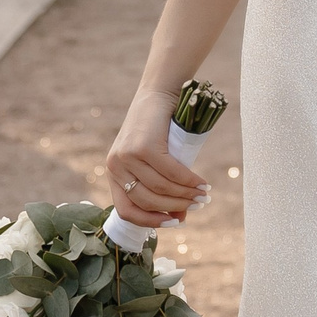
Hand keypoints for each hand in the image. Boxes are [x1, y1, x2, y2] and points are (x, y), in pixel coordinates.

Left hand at [102, 87, 207, 229]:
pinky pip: (170, 172)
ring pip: (160, 188)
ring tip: (202, 196)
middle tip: (197, 205)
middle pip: (146, 201)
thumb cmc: (157, 129)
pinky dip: (188, 181)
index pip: (126, 210)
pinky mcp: (144, 146)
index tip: (174, 223)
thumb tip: (180, 218)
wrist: (158, 93)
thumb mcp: (154, 161)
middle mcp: (115, 166)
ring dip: (185, 195)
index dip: (150, 222)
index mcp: (113, 173)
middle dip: (175, 207)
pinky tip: (200, 184)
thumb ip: (162, 188)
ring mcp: (128, 156)